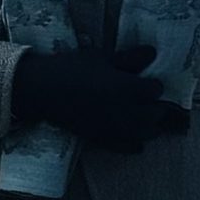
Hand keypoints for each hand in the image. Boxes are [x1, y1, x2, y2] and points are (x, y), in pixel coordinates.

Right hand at [11, 43, 188, 151]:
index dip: (153, 84)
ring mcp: (117, 129)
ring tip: (142, 116)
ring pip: (148, 133)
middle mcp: (128, 112)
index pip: (156, 90)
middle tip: (146, 98)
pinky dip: (135, 142)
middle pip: (156, 114)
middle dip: (155, 106)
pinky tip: (132, 134)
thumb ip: (130, 58)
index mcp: (129, 88)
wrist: (43, 91)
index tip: (146, 80)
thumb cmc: (72, 68)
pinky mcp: (104, 140)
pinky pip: (130, 147)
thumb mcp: (102, 57)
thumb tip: (153, 52)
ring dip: (149, 124)